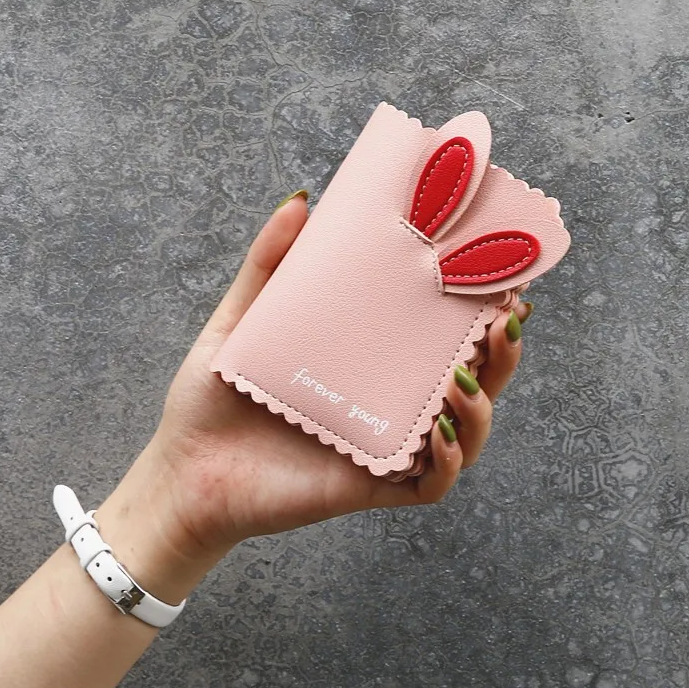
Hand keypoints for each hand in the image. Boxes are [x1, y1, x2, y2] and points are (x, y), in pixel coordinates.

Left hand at [94, 193, 530, 602]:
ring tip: (462, 377)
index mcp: (369, 359)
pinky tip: (439, 434)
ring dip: (481, 406)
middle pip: (470, 380)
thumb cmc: (212, 398)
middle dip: (502, 354)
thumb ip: (268, 263)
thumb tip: (300, 202)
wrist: (183, 470)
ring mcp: (383, 444)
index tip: (503, 275)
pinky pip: (431, 484)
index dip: (481, 308)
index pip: (439, 333)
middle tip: (505, 320)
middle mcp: (386, 401)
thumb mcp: (240, 320)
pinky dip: (449, 463)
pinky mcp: (370, 486)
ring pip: (465, 433)